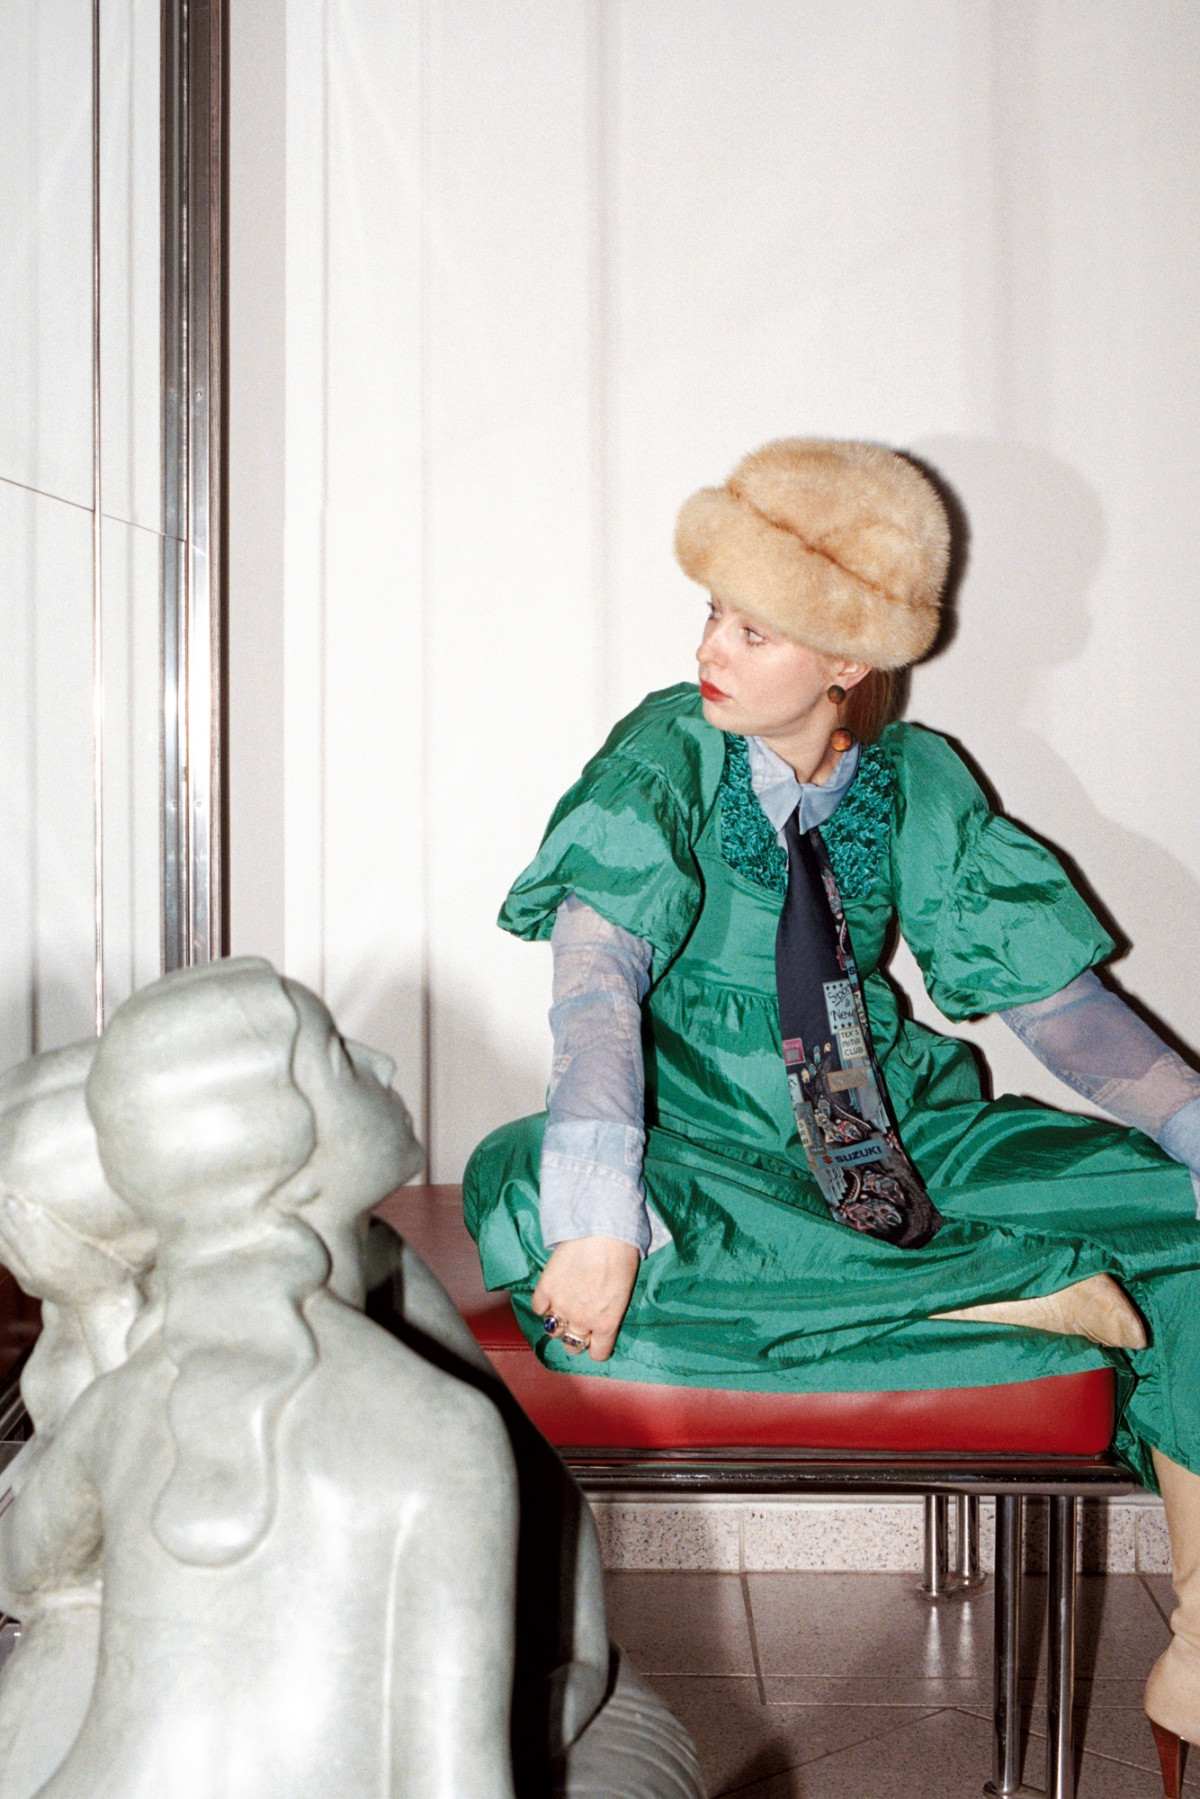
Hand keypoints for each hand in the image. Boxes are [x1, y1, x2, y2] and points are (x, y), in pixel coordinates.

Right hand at [531, 1236, 639, 1361]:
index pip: (597, 1354)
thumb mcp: (624, 1291)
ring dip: (558, 1321)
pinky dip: (544, 1303)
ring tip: (563, 1307)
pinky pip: (539, 1308)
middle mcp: (582, 1321)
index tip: (595, 1338)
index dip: (596, 1346)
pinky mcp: (545, 1290)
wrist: (601, 1231)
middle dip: (576, 1335)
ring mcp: (561, 1306)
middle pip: (572, 1346)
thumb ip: (611, 1310)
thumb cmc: (622, 1256)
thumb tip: (602, 1314)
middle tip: (579, 1320)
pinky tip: (552, 1292)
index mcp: (606, 1324)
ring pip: (553, 1330)